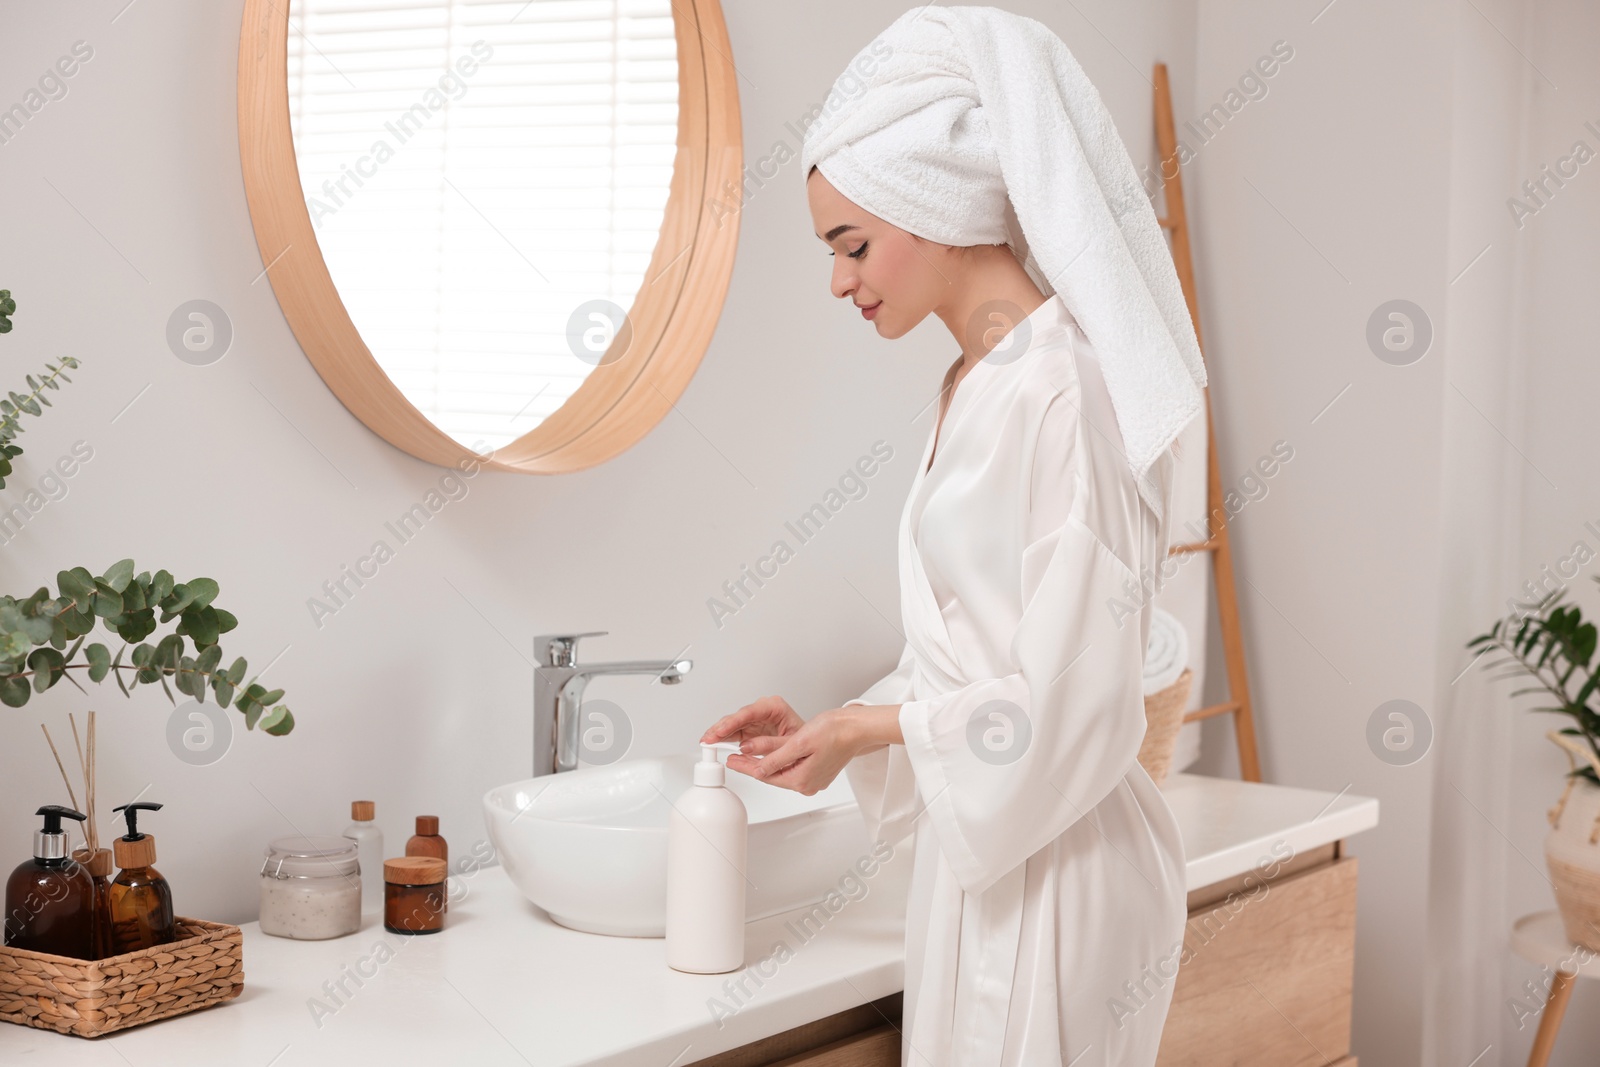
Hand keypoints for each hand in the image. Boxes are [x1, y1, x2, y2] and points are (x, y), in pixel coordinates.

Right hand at [700, 695, 804, 746]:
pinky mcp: (750, 729)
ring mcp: (755, 720)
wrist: (811, 745)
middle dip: (721, 727)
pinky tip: (713, 743)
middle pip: (737, 716)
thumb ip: (770, 746)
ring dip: (718, 733)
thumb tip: (746, 747)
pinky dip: (723, 738)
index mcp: (775, 708)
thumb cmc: (807, 740)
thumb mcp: (792, 743)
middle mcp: (763, 711)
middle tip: (709, 738)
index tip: (721, 730)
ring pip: (732, 723)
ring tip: (707, 741)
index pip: (749, 712)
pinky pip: (733, 732)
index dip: (733, 721)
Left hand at [723, 708, 860, 795]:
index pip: (766, 775)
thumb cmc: (833, 732)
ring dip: (765, 764)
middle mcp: (808, 784)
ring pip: (782, 772)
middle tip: (734, 759)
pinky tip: (771, 755)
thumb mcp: (798, 742)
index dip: (746, 767)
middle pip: (773, 776)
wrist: (855, 729)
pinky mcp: (818, 772)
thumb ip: (776, 758)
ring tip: (747, 755)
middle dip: (752, 766)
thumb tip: (758, 770)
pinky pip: (793, 769)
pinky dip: (780, 762)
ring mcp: (814, 780)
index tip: (732, 761)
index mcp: (802, 780)